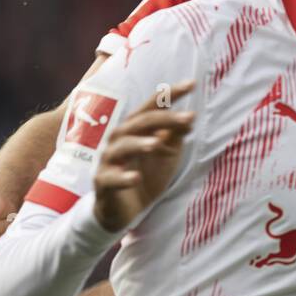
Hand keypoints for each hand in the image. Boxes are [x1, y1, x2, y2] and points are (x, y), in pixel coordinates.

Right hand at [92, 80, 195, 232]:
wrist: (123, 210)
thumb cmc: (145, 176)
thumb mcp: (165, 155)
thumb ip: (174, 136)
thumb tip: (190, 118)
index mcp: (136, 129)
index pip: (153, 106)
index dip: (170, 94)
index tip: (192, 84)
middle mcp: (120, 138)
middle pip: (140, 122)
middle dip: (164, 118)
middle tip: (188, 118)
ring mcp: (109, 160)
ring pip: (122, 146)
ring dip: (140, 143)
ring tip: (157, 144)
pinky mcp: (103, 183)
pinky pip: (111, 179)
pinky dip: (123, 178)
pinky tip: (136, 178)